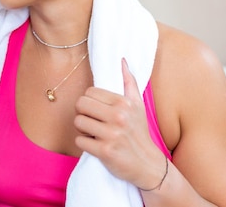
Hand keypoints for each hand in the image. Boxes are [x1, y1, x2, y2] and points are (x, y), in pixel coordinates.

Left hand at [74, 58, 166, 188]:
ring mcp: (111, 135)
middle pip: (80, 104)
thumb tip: (122, 60)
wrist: (148, 165)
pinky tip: (95, 144)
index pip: (90, 92)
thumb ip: (129, 82)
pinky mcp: (105, 152)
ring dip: (82, 129)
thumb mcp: (138, 106)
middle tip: (91, 120)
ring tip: (93, 132)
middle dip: (82, 112)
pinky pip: (80, 141)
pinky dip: (84, 143)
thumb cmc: (139, 132)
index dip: (89, 101)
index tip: (97, 110)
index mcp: (124, 103)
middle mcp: (118, 117)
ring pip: (78, 122)